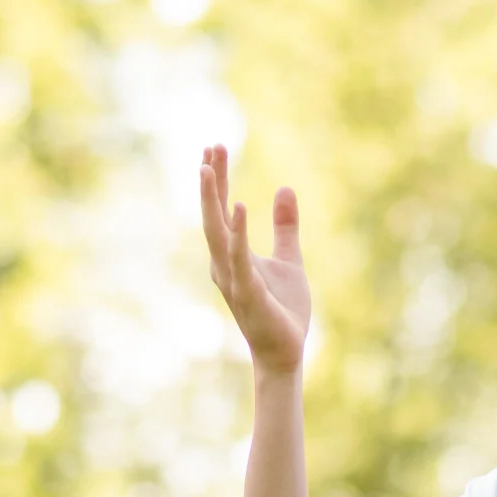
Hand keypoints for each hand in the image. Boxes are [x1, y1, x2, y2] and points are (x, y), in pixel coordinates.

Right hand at [199, 145, 310, 376]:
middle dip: (211, 181)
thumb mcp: (289, 259)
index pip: (220, 210)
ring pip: (215, 231)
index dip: (217, 179)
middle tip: (211, 145)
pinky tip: (238, 206)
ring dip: (211, 199)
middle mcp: (224, 263)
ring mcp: (232, 277)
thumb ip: (285, 226)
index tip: (215, 147)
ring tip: (208, 167)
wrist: (285, 351)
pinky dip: (237, 232)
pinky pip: (238, 256)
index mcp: (232, 255)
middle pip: (212, 214)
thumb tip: (285, 188)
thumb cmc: (283, 309)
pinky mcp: (247, 291)